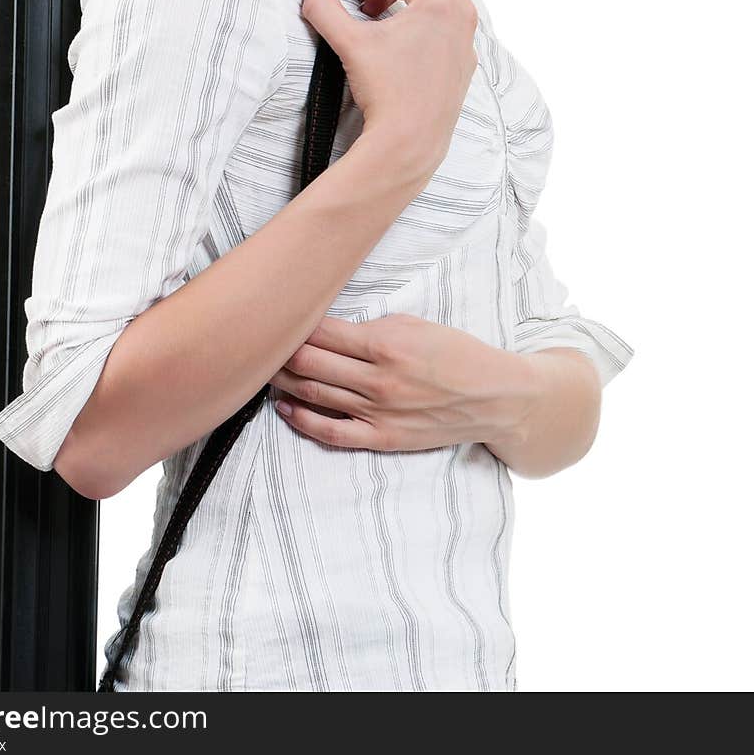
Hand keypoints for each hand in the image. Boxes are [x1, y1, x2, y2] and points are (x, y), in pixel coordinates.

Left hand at [268, 312, 538, 452]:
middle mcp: (377, 380)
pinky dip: (303, 421)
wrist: (494, 398)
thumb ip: (371, 326)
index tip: (276, 316)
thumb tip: (328, 326)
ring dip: (284, 383)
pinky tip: (285, 409)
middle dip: (278, 352)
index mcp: (385, 344)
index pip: (321, 332)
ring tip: (263, 371)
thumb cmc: (455, 353)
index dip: (293, 323)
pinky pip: (332, 433)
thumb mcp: (415, 324)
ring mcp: (378, 412)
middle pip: (308, 364)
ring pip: (314, 395)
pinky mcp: (383, 438)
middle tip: (259, 342)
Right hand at [301, 0, 478, 180]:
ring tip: (370, 9)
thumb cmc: (387, 94)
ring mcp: (466, 32)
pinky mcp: (464, 53)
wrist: (410, 142)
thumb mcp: (349, 43)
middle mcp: (460, 9)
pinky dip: (418, 8)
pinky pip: (446, 12)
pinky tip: (393, 30)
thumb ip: (323, 7)